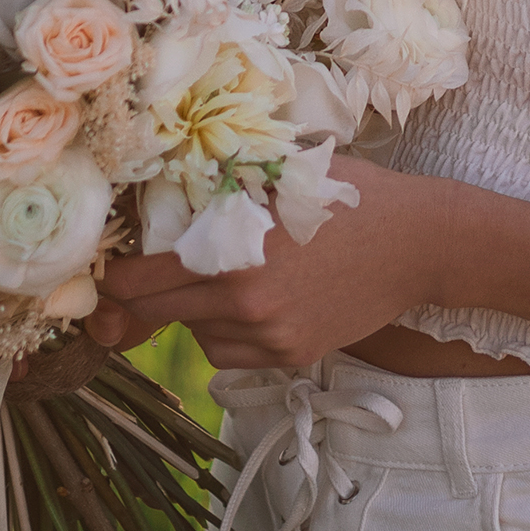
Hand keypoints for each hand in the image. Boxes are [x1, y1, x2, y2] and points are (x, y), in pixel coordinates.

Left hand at [86, 156, 445, 368]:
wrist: (418, 244)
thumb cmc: (353, 197)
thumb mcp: (287, 174)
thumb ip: (227, 184)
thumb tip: (164, 182)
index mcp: (236, 252)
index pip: (141, 280)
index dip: (116, 276)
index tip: (110, 268)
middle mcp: (245, 302)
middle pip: (157, 314)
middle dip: (143, 296)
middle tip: (140, 278)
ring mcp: (268, 335)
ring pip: (195, 333)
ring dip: (193, 311)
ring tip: (225, 277)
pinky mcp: (290, 355)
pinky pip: (229, 352)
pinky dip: (227, 332)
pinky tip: (254, 301)